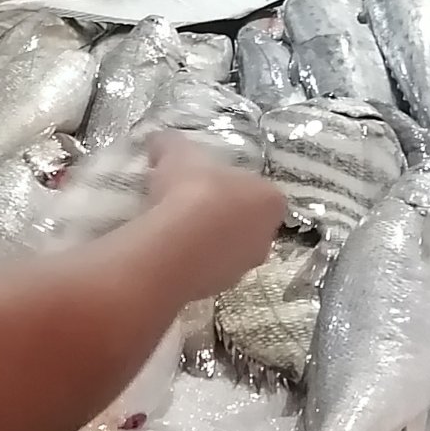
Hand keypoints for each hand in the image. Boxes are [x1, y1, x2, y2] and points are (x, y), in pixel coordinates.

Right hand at [143, 139, 289, 295]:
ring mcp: (243, 268)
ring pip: (226, 249)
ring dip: (207, 241)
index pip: (258, 191)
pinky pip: (205, 269)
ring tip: (173, 228)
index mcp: (271, 200)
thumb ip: (171, 144)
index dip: (232, 185)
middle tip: (190, 203)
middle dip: (222, 215)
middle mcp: (266, 237)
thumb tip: (158, 141)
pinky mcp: (218, 289)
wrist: (175, 244)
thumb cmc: (192, 190)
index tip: (205, 182)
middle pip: (245, 222)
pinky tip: (168, 249)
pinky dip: (191, 260)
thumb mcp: (177, 151)